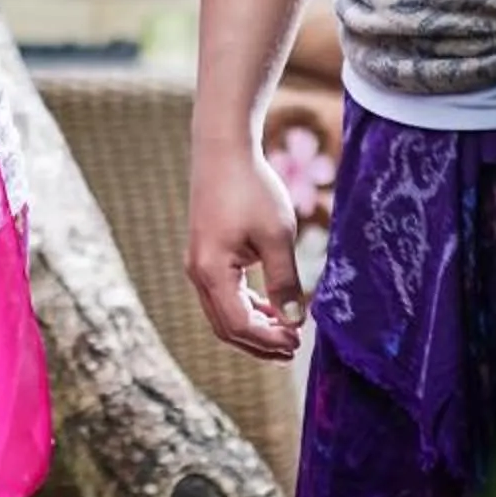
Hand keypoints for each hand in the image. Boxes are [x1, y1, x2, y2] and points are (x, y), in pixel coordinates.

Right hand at [187, 131, 307, 360]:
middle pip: (226, 327)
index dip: (269, 340)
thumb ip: (285, 282)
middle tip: (293, 347)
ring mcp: (198, 264)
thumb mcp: (277, 236)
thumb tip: (294, 321)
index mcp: (212, 272)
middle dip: (259, 343)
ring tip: (285, 331)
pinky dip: (246, 307)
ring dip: (253, 327)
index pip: (239, 325)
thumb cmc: (251, 188)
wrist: (223, 149)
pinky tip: (270, 305)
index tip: (298, 342)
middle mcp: (197, 273)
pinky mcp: (204, 254)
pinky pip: (222, 295)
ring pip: (222, 314)